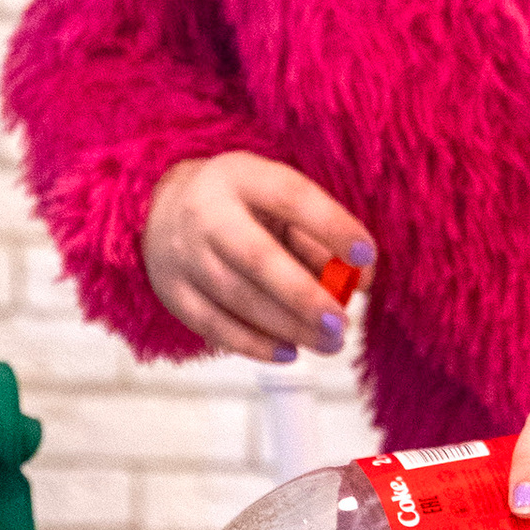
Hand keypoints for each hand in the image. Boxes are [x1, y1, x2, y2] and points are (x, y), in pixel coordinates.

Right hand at [144, 152, 374, 362]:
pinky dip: (254, 345)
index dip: (332, 226)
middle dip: (303, 295)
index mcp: (242, 177)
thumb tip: (361, 279)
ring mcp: (183, 255)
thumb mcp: (276, 201)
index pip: (291, 197)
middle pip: (255, 257)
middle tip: (342, 323)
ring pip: (237, 298)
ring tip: (330, 342)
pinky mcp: (172, 292)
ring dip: (289, 327)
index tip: (367, 256)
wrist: (162, 209)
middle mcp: (206, 213)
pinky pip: (213, 326)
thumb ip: (318, 236)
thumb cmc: (242, 207)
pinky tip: (290, 352)